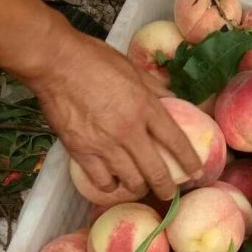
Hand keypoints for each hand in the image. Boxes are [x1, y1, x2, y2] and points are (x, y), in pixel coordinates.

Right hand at [25, 26, 201, 199]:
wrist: (55, 62)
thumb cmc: (93, 59)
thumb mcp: (132, 68)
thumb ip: (154, 88)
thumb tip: (173, 100)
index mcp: (145, 106)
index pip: (176, 140)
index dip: (189, 160)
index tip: (197, 172)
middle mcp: (129, 130)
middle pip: (156, 171)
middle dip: (166, 188)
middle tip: (169, 193)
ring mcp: (104, 144)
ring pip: (131, 181)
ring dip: (139, 187)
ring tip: (139, 186)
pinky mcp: (81, 151)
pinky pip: (102, 181)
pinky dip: (110, 185)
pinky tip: (112, 182)